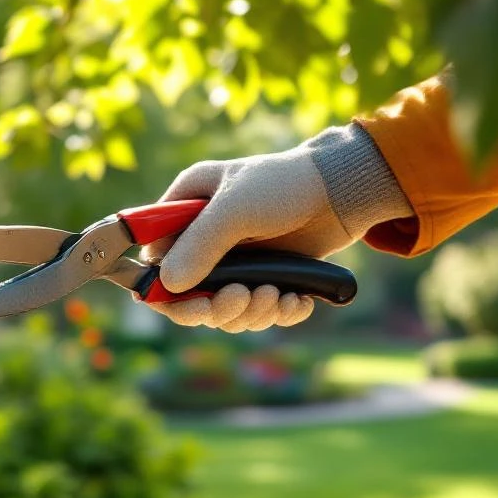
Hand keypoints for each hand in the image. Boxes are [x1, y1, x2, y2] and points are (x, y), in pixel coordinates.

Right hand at [141, 146, 355, 332]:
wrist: (343, 189)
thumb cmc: (282, 185)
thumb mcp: (234, 208)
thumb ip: (198, 245)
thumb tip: (167, 285)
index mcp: (186, 208)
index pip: (155, 258)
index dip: (163, 288)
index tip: (193, 305)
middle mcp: (205, 236)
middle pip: (189, 294)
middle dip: (217, 305)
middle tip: (243, 298)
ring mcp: (236, 258)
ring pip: (226, 308)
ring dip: (251, 311)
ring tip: (277, 295)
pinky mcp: (266, 275)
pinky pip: (259, 310)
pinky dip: (278, 312)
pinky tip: (298, 301)